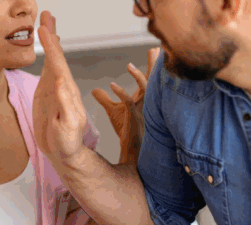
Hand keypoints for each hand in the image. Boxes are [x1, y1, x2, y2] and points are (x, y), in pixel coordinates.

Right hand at [32, 11, 88, 163]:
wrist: (65, 152)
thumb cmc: (68, 142)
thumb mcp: (67, 125)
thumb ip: (64, 104)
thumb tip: (60, 81)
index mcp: (67, 91)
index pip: (58, 64)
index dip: (51, 46)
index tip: (44, 29)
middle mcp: (62, 85)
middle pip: (57, 56)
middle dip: (51, 36)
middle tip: (46, 15)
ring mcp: (56, 88)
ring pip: (53, 59)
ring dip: (49, 41)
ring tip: (45, 24)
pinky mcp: (49, 93)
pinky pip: (49, 69)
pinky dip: (48, 55)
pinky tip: (47, 48)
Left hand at [92, 47, 159, 165]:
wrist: (131, 149)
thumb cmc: (125, 130)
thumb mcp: (113, 111)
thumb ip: (104, 99)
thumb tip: (94, 90)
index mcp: (143, 98)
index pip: (148, 78)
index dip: (151, 65)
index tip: (154, 50)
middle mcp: (145, 102)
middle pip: (152, 80)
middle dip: (154, 65)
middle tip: (156, 49)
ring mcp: (141, 109)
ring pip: (144, 90)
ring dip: (137, 77)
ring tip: (128, 65)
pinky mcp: (133, 117)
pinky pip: (128, 103)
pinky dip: (121, 93)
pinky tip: (112, 85)